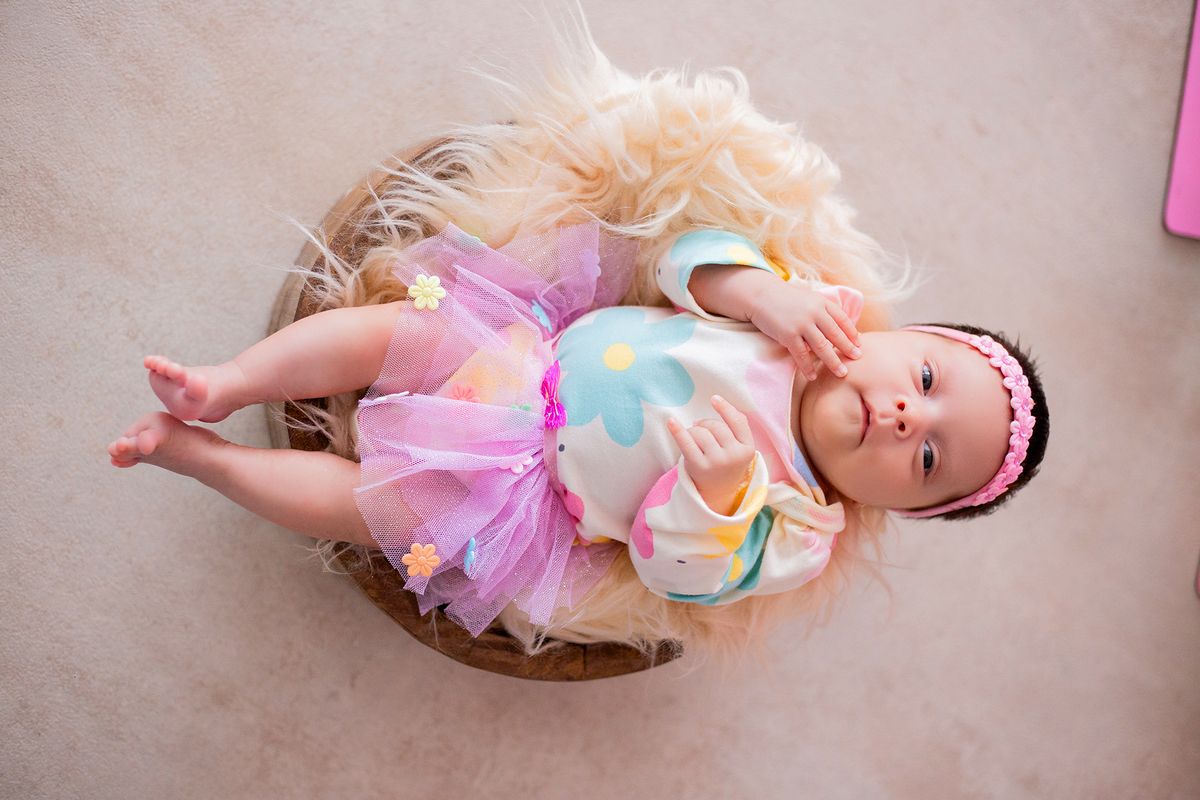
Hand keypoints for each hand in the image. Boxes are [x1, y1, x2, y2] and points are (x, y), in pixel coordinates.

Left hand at [668, 396, 756, 514]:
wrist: (717, 492)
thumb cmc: (727, 463)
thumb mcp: (740, 449)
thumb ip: (739, 428)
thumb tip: (725, 406)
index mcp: (747, 449)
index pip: (738, 422)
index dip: (725, 408)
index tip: (714, 398)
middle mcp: (733, 456)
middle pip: (716, 427)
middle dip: (705, 424)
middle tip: (700, 428)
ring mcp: (716, 463)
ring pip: (700, 433)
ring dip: (694, 431)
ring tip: (695, 439)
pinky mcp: (698, 467)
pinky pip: (686, 442)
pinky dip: (677, 431)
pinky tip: (671, 422)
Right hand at [747, 280, 860, 380]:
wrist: (762, 295)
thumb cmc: (787, 300)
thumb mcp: (809, 300)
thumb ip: (823, 312)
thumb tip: (840, 331)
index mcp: (822, 303)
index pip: (842, 319)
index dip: (852, 333)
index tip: (859, 344)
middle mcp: (814, 312)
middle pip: (835, 334)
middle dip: (847, 349)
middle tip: (856, 359)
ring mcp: (801, 324)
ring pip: (822, 347)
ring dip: (833, 362)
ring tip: (841, 373)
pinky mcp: (788, 334)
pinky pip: (801, 355)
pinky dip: (808, 367)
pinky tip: (813, 376)